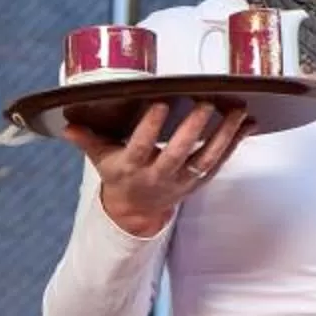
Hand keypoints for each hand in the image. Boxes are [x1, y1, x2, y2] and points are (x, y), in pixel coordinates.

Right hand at [61, 102, 249, 238]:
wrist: (136, 211)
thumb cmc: (119, 174)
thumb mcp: (101, 158)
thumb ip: (87, 140)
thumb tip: (67, 126)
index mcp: (132, 167)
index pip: (141, 147)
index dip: (150, 128)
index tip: (160, 104)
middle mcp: (159, 175)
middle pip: (178, 153)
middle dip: (193, 129)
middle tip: (206, 104)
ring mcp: (182, 180)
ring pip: (207, 158)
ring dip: (224, 134)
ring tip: (238, 111)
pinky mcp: (199, 181)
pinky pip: (221, 162)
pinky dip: (236, 142)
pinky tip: (248, 123)